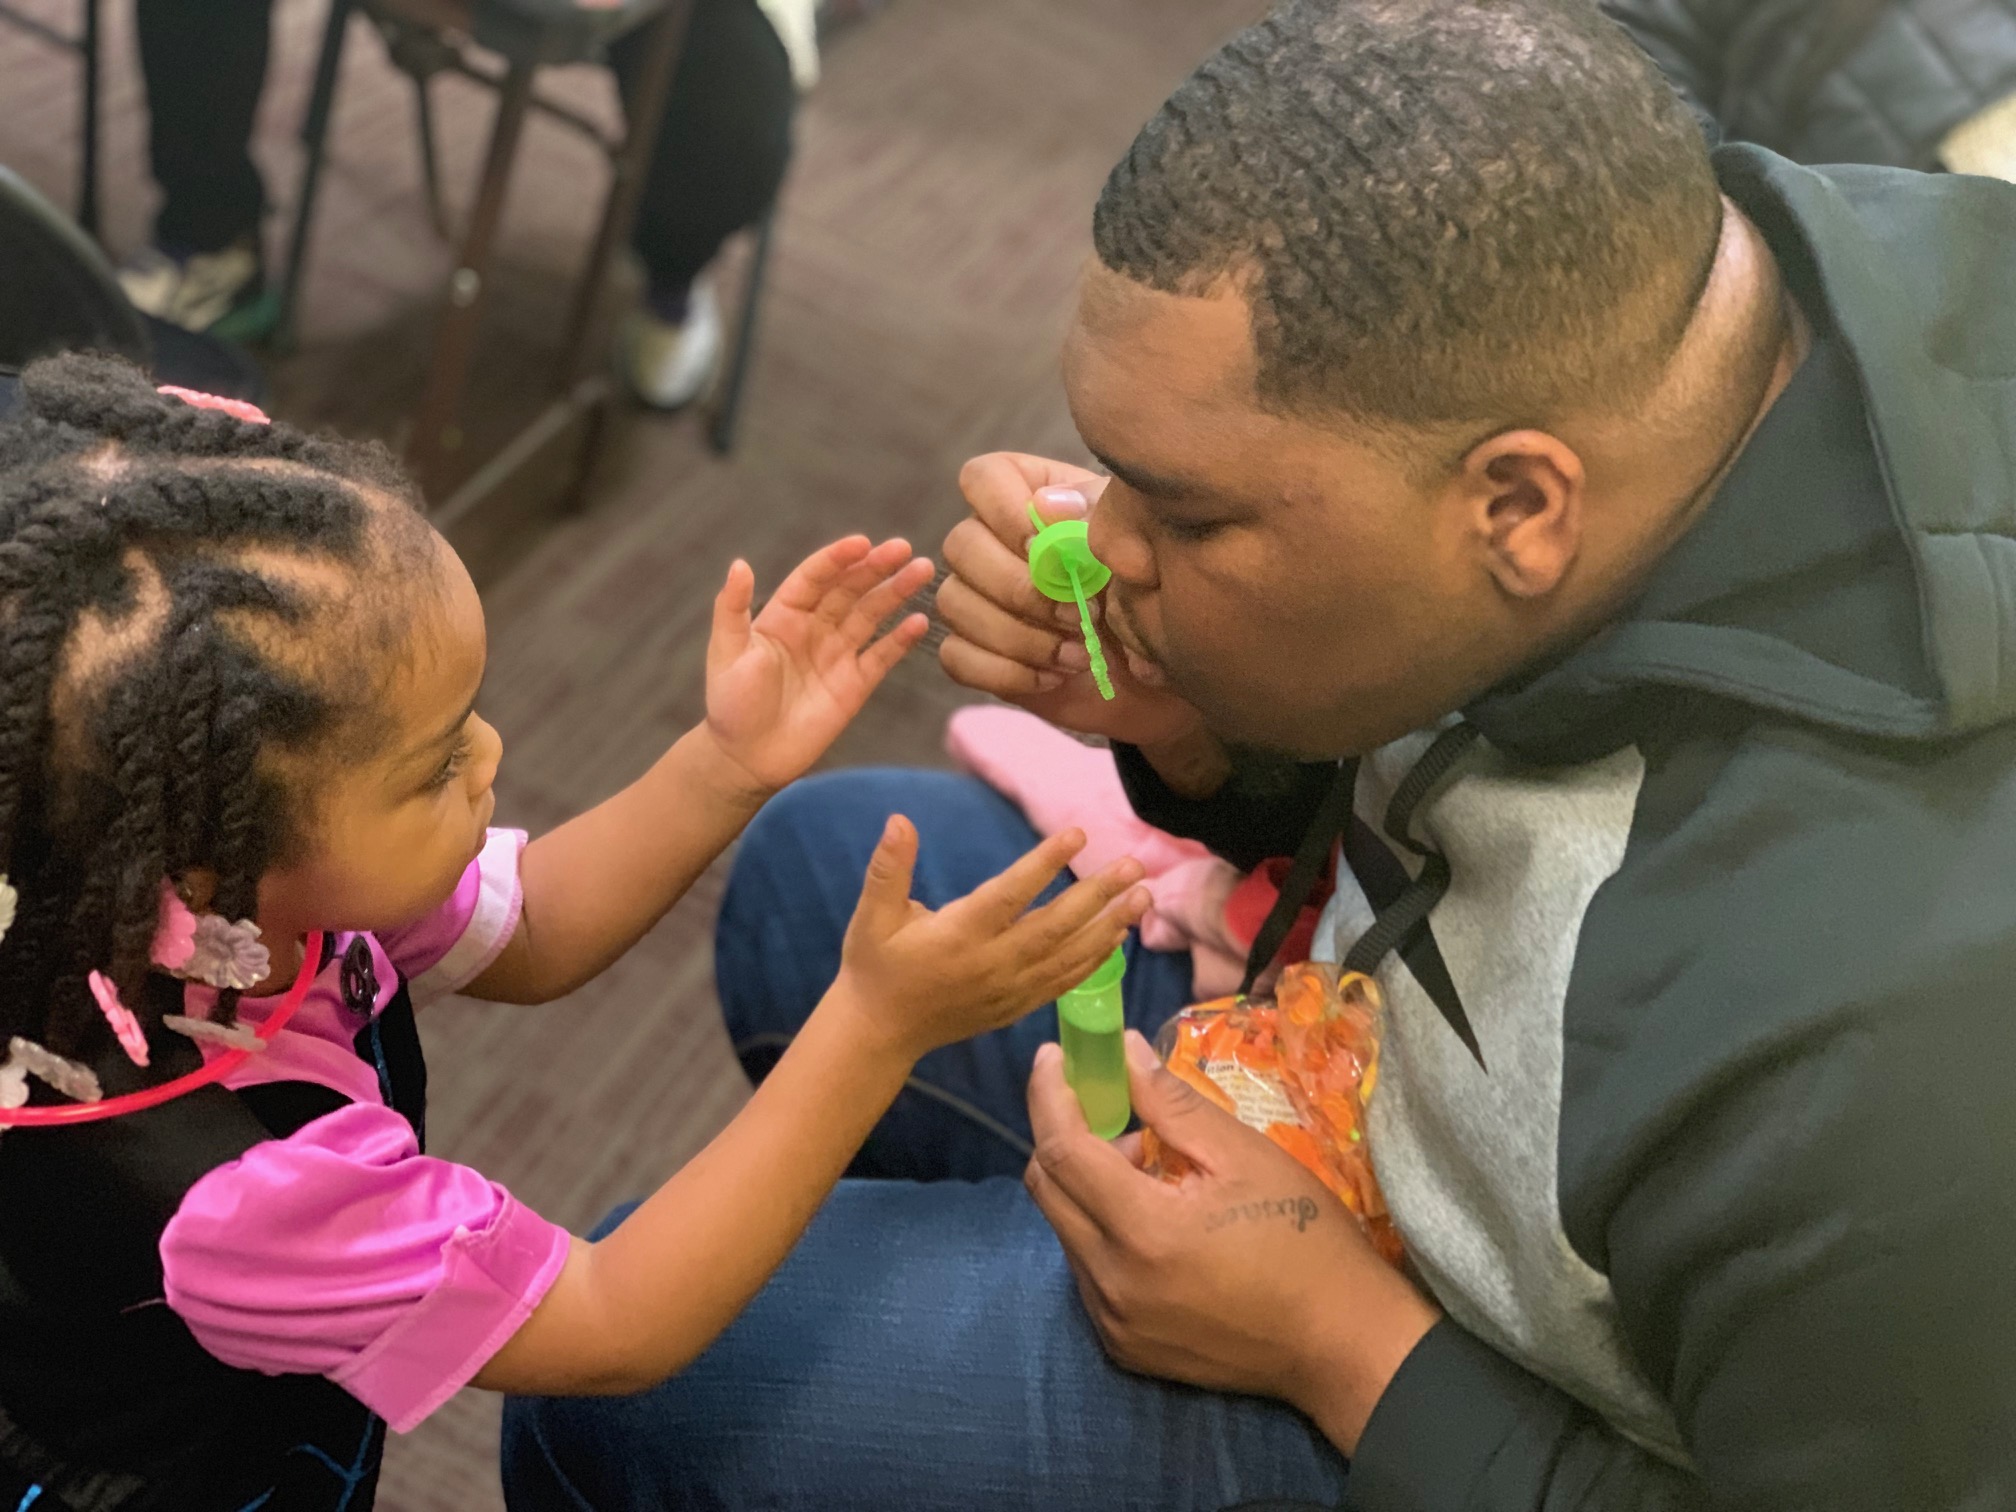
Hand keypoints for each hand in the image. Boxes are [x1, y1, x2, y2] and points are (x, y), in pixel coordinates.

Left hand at [704, 537, 934, 794]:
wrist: (748, 759)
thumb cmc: (730, 705)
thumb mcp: (726, 653)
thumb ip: (732, 609)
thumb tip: (739, 564)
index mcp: (783, 614)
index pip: (815, 577)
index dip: (838, 559)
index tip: (862, 542)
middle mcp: (814, 628)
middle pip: (850, 589)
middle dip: (876, 568)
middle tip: (903, 549)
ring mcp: (837, 655)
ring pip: (871, 615)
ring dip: (896, 592)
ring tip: (921, 571)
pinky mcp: (854, 684)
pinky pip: (882, 656)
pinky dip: (900, 639)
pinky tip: (919, 621)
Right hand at [834, 816, 1151, 1063]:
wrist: (880, 1032)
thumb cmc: (876, 965)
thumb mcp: (871, 916)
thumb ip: (888, 869)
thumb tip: (898, 821)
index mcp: (957, 936)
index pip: (1009, 896)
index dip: (1043, 864)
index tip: (1077, 834)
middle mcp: (991, 964)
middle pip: (1054, 927)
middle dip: (1097, 895)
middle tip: (1135, 865)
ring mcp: (1009, 990)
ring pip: (1068, 956)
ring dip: (1109, 925)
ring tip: (1142, 896)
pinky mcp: (1017, 1007)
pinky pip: (1064, 982)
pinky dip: (1094, 959)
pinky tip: (1118, 935)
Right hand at [939, 453, 1205, 747]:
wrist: (1159, 663)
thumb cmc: (1146, 590)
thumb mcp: (1135, 546)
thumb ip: (1096, 518)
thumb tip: (1046, 506)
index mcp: (1029, 493)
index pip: (981, 479)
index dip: (1003, 512)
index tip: (1045, 547)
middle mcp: (991, 538)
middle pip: (960, 544)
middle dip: (1019, 588)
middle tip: (1078, 616)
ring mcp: (975, 595)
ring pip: (954, 603)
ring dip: (1018, 636)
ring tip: (1077, 654)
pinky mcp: (973, 649)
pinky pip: (956, 657)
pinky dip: (1007, 672)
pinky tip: (1053, 676)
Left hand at [1023, 1031, 1441, 1454]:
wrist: (1339, 1343)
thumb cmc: (1304, 1238)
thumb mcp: (1244, 1155)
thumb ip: (1172, 1102)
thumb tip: (1122, 1050)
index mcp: (1142, 1230)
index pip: (1061, 1149)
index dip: (1049, 1094)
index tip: (1053, 1055)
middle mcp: (1111, 1282)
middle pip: (1046, 1189)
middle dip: (1065, 1135)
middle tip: (1115, 1112)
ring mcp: (1113, 1322)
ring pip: (1065, 1230)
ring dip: (1088, 1187)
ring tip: (1154, 1173)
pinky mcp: (1124, 1348)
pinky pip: (1087, 1272)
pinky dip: (1102, 1233)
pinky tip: (1156, 1225)